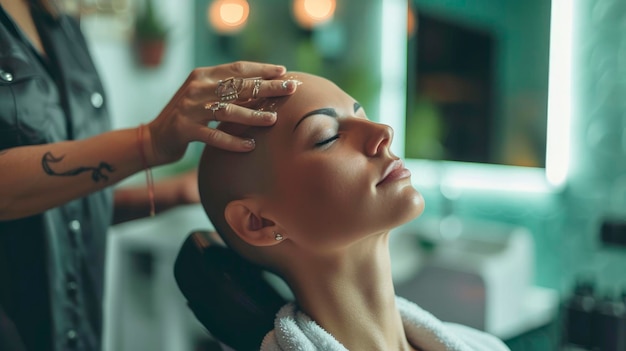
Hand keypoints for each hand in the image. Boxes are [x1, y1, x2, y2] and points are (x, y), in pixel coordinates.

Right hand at [145, 61, 298, 165]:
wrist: (153, 138)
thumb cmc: (188, 118)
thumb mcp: (204, 98)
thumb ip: (226, 91)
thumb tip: (262, 89)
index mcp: (203, 75)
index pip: (237, 68)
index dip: (262, 69)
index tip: (283, 71)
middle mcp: (197, 88)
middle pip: (238, 86)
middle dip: (267, 87)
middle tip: (291, 89)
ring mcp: (189, 108)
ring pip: (228, 110)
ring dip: (253, 115)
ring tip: (273, 119)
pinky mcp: (184, 129)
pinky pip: (214, 135)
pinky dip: (233, 141)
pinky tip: (250, 146)